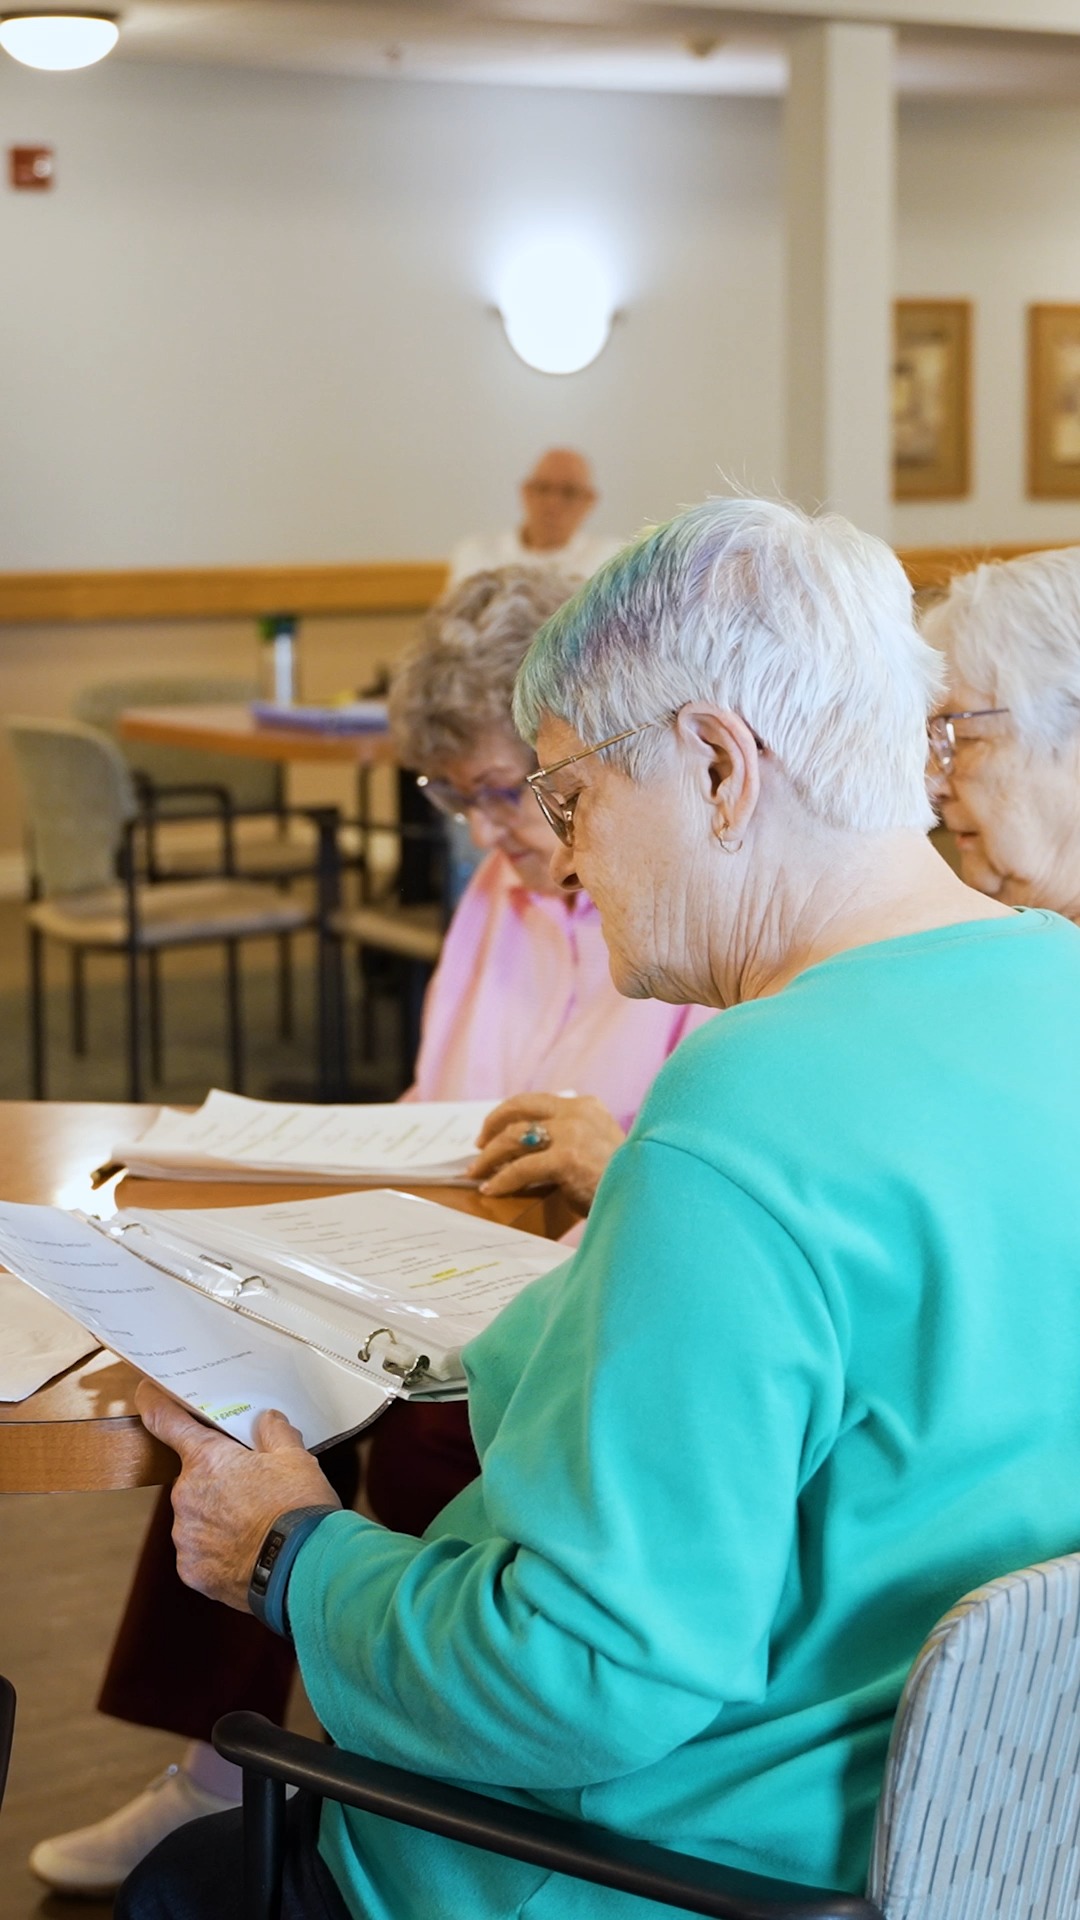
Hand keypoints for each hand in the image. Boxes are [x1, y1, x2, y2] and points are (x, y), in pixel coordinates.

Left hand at [136, 1382, 339, 1610]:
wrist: (303, 1569)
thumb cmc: (298, 1509)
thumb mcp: (296, 1458)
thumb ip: (275, 1432)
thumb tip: (267, 1420)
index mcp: (207, 1460)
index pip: (168, 1421)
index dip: (155, 1403)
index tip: (146, 1392)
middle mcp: (186, 1495)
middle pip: (195, 1476)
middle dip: (218, 1478)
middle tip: (253, 1488)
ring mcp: (186, 1536)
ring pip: (197, 1515)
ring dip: (218, 1515)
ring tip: (257, 1526)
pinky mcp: (191, 1570)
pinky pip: (200, 1551)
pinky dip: (218, 1549)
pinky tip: (247, 1551)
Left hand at [468, 1093, 625, 1216]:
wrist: (647, 1199)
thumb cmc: (621, 1183)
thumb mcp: (597, 1148)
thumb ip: (569, 1140)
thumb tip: (523, 1153)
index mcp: (587, 1106)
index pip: (536, 1101)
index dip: (508, 1114)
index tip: (492, 1131)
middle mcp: (578, 1112)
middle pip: (519, 1108)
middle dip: (492, 1126)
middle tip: (478, 1147)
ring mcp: (572, 1133)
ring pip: (514, 1136)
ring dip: (489, 1156)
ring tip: (477, 1172)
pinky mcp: (567, 1158)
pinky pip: (521, 1168)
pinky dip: (501, 1179)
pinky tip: (491, 1190)